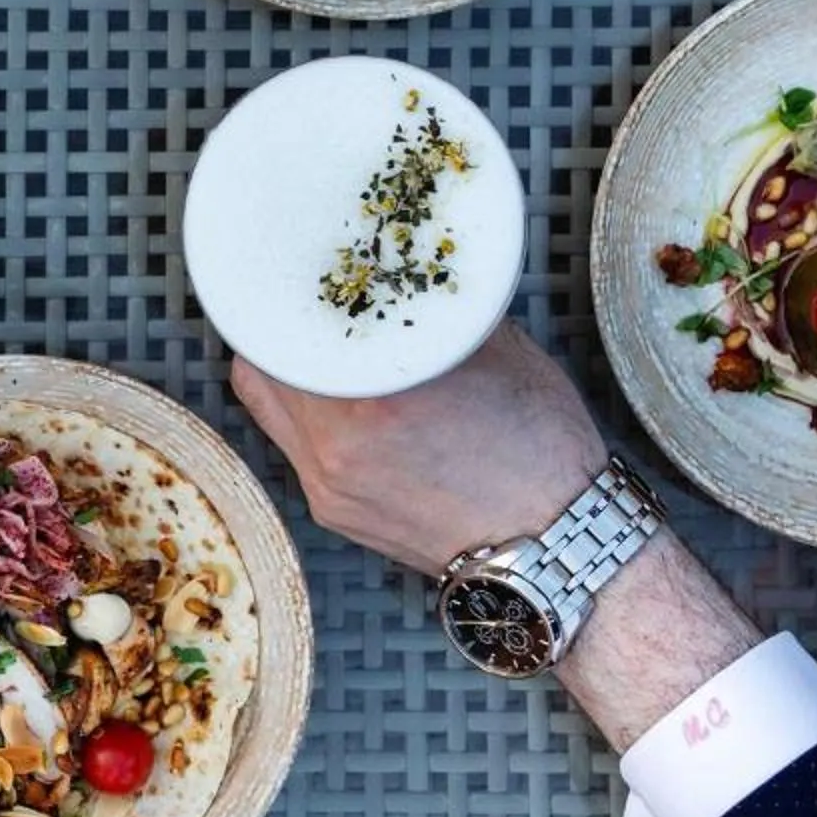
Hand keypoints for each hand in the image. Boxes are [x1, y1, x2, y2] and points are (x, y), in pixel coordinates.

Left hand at [233, 322, 759, 747]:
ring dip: (285, 374)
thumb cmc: (541, 447)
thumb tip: (398, 268)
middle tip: (302, 306)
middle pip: (257, 365)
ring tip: (320, 351)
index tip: (292, 275)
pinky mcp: (331, 511)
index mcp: (374, 398)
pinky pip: (293, 446)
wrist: (559, 547)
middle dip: (277, 331)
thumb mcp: (496, 350)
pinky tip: (340, 402)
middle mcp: (336, 446)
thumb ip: (431, 313)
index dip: (281, 295)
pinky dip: (307, 416)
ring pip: (267, 406)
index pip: (283, 328)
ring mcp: (327, 484)